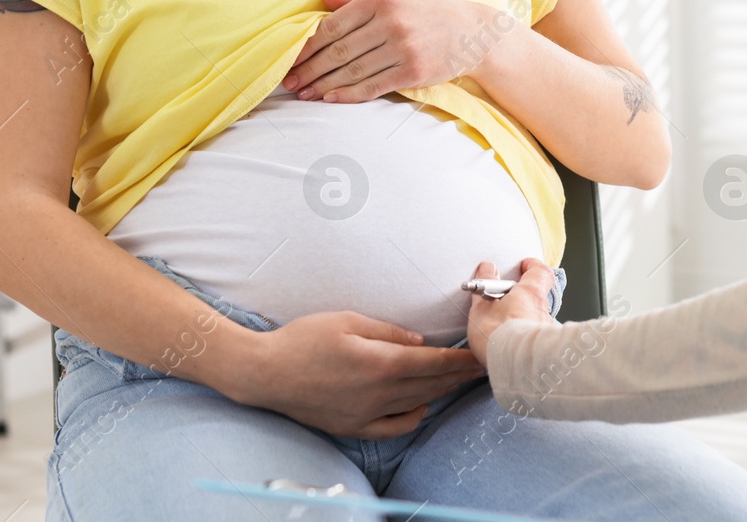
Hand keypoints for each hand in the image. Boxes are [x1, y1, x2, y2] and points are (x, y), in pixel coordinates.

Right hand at [221, 310, 484, 438]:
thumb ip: (388, 332)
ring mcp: (366, 414)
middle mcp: (378, 393)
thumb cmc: (303, 339)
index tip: (481, 356)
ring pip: (415, 404)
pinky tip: (420, 408)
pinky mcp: (352, 426)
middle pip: (430, 385)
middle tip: (480, 367)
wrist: (265, 372)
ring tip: (456, 383)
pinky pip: (392, 427)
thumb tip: (420, 342)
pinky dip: (411, 417)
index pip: (433, 364)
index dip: (460, 361)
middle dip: (457, 376)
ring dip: (439, 394)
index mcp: (380, 363)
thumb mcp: (347, 320)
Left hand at [283, 0, 506, 102]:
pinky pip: (373, 85)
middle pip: (339, 50)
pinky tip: (331, 98)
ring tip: (305, 93)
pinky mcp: (413, 71)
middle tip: (290, 82)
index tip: (291, 59)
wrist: (473, 32)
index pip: (334, 25)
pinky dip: (349, 94)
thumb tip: (323, 0)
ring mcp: (403, 47)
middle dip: (310, 69)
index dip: (308, 45)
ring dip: (324, 85)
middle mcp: (391, 21)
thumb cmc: (429, 10)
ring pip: (353, 70)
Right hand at [466, 258, 556, 365]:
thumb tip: (487, 268)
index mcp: (530, 294)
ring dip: (524, 322)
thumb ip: (486, 284)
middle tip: (506, 303)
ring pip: (537, 320)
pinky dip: (527, 340)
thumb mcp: (483, 305)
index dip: (533, 267)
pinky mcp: (547, 350)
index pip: (541, 272)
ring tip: (505, 332)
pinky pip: (537, 340)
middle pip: (538, 298)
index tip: (524, 266)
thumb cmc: (499, 335)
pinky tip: (513, 349)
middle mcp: (543, 311)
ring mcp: (547, 331)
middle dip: (523, 299)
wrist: (516, 366)